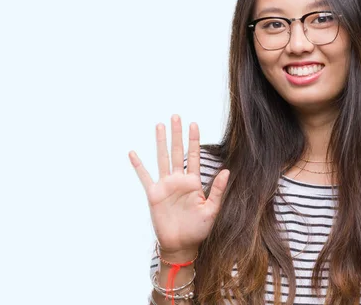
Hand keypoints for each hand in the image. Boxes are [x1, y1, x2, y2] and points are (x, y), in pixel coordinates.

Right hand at [128, 115, 229, 254]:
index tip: (194, 124)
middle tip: (176, 116)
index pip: (194, 157)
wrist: (181, 245)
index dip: (194, 140)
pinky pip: (145, 176)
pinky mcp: (154, 194)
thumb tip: (227, 171)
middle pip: (177, 152)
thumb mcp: (212, 210)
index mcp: (194, 183)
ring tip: (159, 125)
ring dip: (161, 142)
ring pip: (162, 158)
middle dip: (177, 134)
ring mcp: (165, 186)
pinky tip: (133, 153)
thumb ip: (218, 191)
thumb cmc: (198, 230)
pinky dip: (138, 165)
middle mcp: (179, 181)